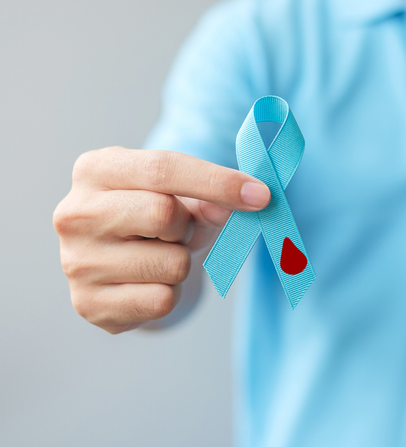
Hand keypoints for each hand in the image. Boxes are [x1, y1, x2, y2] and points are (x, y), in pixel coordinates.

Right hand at [52, 147, 269, 333]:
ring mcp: (76, 261)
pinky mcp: (88, 305)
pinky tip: (149, 283)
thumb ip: (212, 195)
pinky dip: (171, 294)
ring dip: (181, 263)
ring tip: (160, 257)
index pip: (163, 169)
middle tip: (179, 231)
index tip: (261, 195)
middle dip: (188, 226)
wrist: (120, 264)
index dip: (218, 182)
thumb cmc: (153, 218)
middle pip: (163, 214)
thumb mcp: (181, 196)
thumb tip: (246, 201)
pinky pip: (161, 301)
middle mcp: (74, 213)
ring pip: (170, 263)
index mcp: (95, 169)